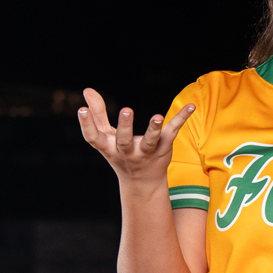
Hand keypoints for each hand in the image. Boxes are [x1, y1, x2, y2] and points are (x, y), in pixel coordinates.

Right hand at [78, 88, 193, 187]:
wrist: (142, 183)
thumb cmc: (120, 154)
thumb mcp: (106, 137)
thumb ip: (97, 113)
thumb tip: (87, 90)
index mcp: (109, 148)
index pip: (94, 138)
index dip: (86, 125)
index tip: (81, 110)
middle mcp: (127, 153)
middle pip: (125, 141)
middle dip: (125, 127)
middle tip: (126, 110)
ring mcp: (146, 153)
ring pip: (150, 142)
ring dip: (153, 129)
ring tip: (157, 116)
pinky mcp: (163, 148)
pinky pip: (172, 132)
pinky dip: (181, 119)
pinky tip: (191, 106)